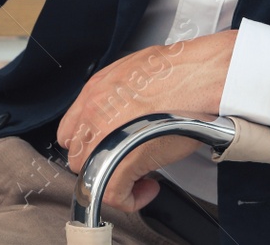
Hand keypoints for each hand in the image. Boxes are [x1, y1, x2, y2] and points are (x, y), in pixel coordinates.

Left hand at [55, 30, 237, 211]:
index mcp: (96, 90)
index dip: (90, 145)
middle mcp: (93, 112)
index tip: (108, 149)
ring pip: (90, 176)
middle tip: (127, 162)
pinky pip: (112, 195)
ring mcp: (102, 136)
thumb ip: (121, 94)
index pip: (71, 130)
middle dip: (102, 163)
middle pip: (78, 155)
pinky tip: (149, 187)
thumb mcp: (138, 71)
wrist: (198, 79)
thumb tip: (128, 110)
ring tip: (140, 174)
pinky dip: (131, 198)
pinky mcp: (120, 161)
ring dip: (114, 180)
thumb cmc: (181, 73)